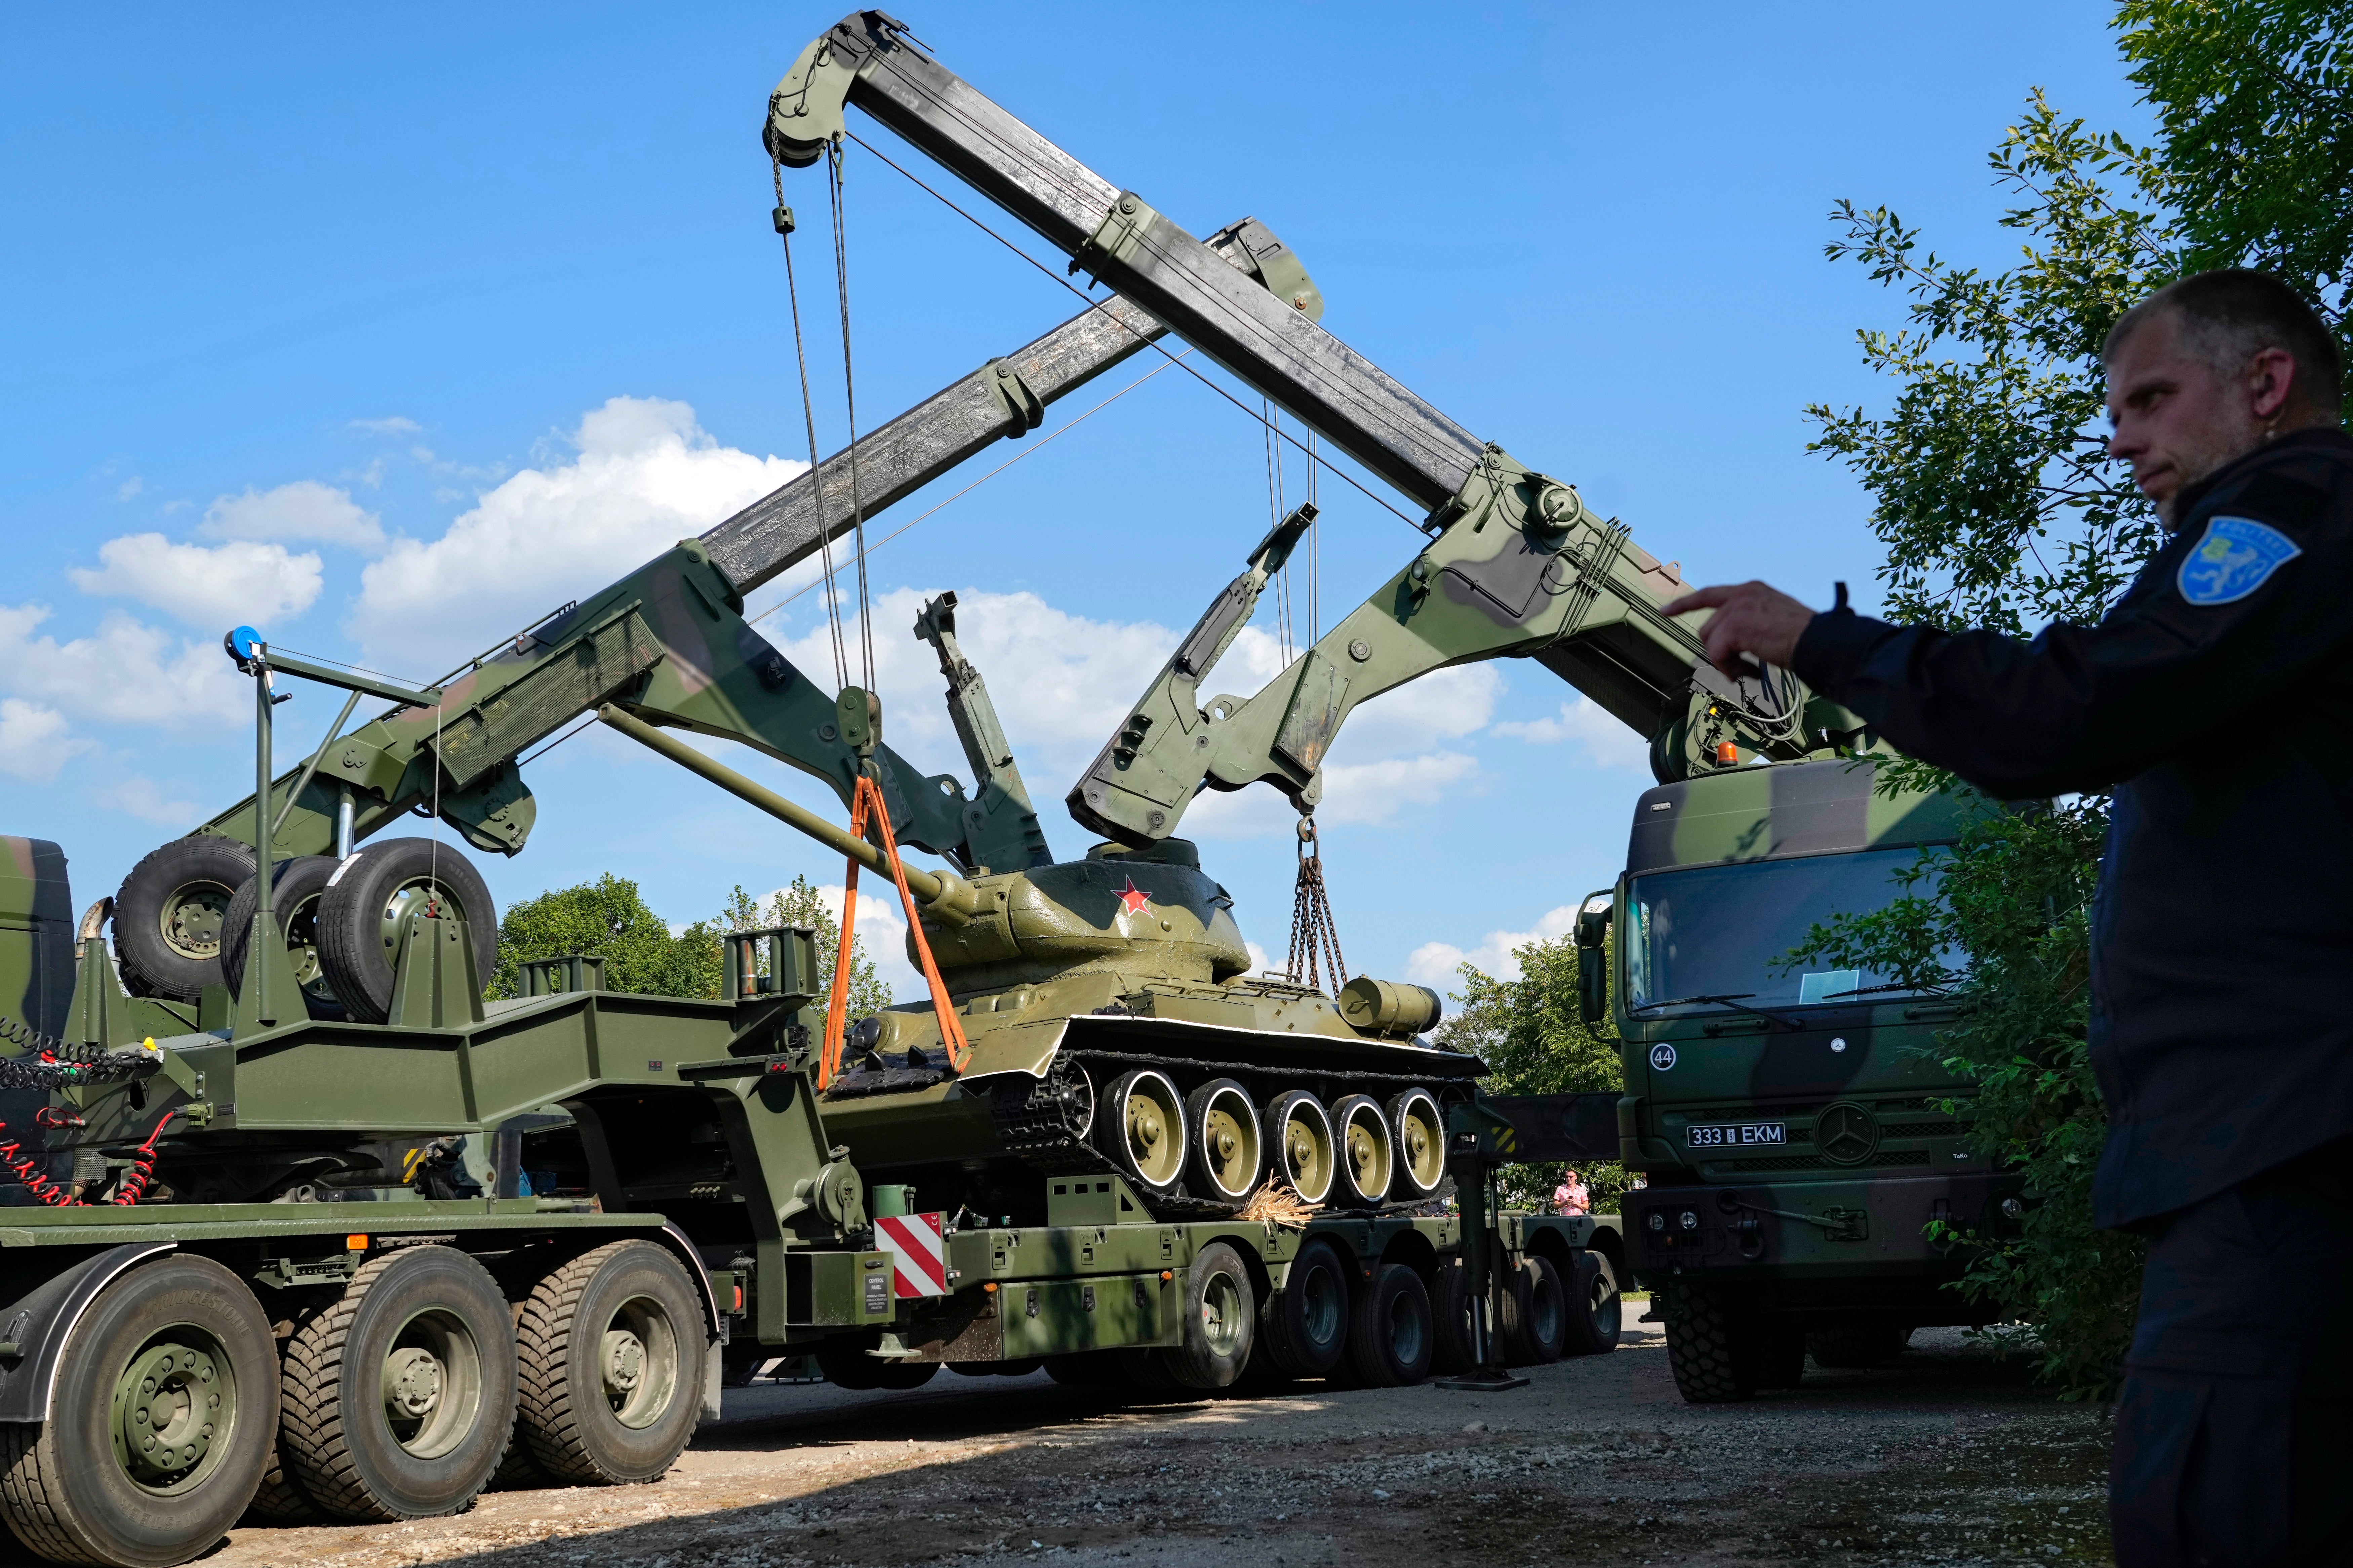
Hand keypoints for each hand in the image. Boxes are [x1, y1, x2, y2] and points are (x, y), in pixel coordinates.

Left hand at [1659, 581, 1818, 677]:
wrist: (1820, 642)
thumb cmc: (1805, 637)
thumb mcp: (1775, 618)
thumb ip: (1751, 621)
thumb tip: (1732, 642)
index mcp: (1751, 590)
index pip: (1709, 594)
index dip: (1686, 603)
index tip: (1665, 611)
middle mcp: (1741, 595)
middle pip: (1709, 628)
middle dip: (1720, 652)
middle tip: (1742, 668)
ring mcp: (1736, 609)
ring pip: (1711, 643)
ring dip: (1727, 663)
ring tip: (1749, 670)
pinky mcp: (1734, 627)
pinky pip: (1717, 654)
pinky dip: (1730, 668)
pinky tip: (1751, 672)